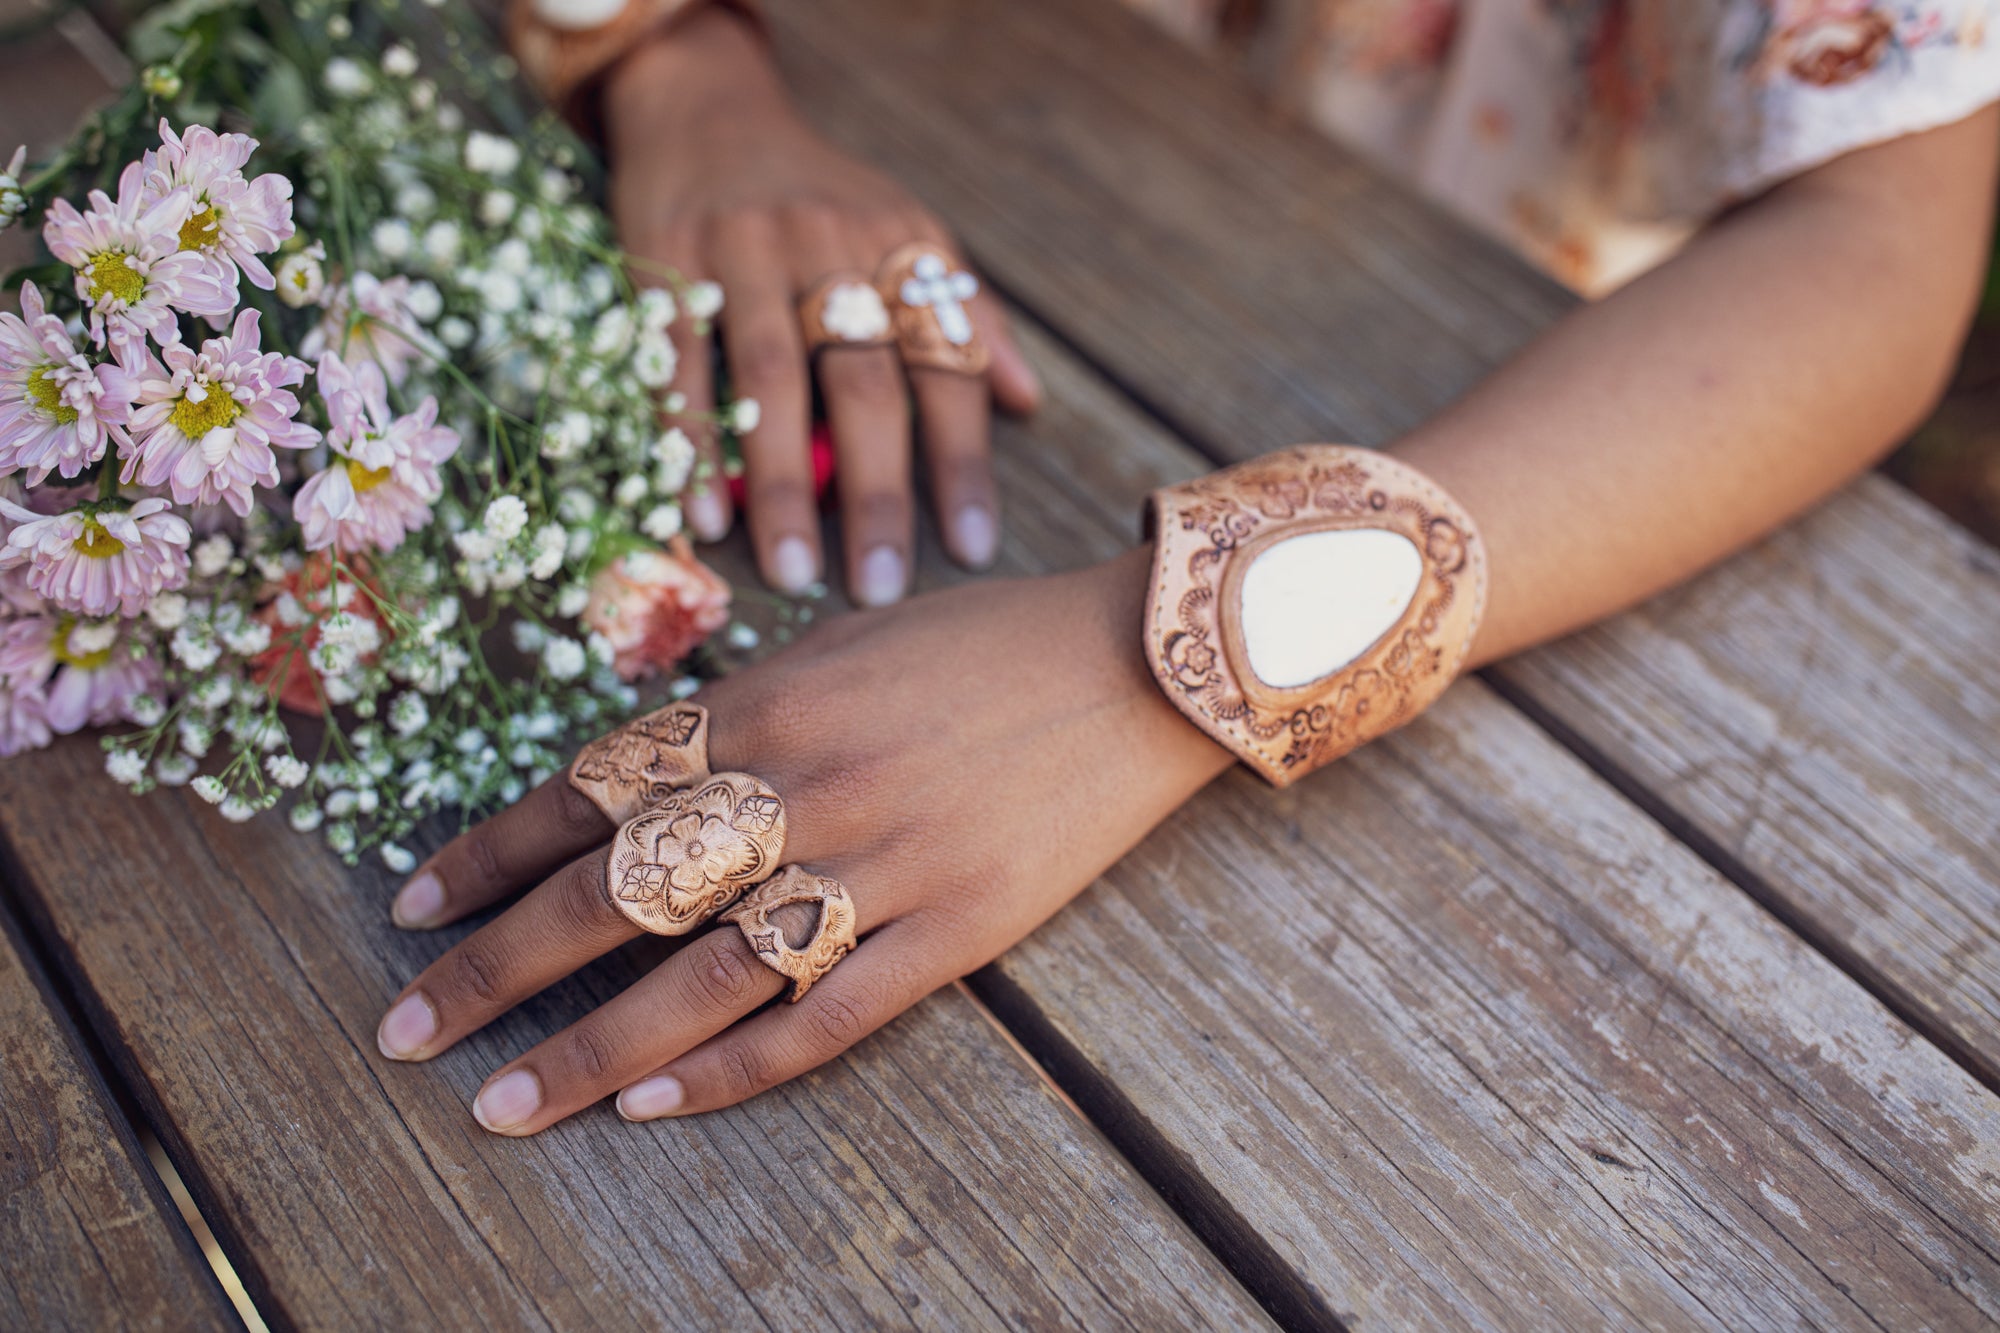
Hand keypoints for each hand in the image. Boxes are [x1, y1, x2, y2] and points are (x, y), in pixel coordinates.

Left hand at [375, 551, 1228, 1131]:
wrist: (1145, 663)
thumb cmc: (986, 640)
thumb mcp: (847, 638)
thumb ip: (743, 705)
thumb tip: (640, 772)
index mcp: (770, 698)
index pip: (594, 787)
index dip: (490, 852)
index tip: (411, 909)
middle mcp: (808, 781)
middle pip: (620, 890)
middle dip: (497, 965)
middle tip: (405, 1032)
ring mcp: (884, 861)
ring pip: (706, 973)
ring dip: (591, 1048)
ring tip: (500, 1103)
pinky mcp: (957, 927)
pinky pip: (826, 1013)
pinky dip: (736, 1068)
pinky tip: (656, 1109)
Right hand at [602, 9, 1041, 605]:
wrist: (709, 112)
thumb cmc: (822, 200)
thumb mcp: (908, 236)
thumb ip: (965, 317)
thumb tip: (1028, 403)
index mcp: (900, 247)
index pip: (945, 364)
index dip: (962, 460)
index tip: (971, 549)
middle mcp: (830, 245)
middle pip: (863, 383)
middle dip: (876, 492)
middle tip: (879, 586)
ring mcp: (745, 250)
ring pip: (772, 381)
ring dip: (784, 485)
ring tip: (793, 572)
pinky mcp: (667, 259)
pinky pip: (683, 362)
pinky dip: (694, 442)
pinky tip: (705, 517)